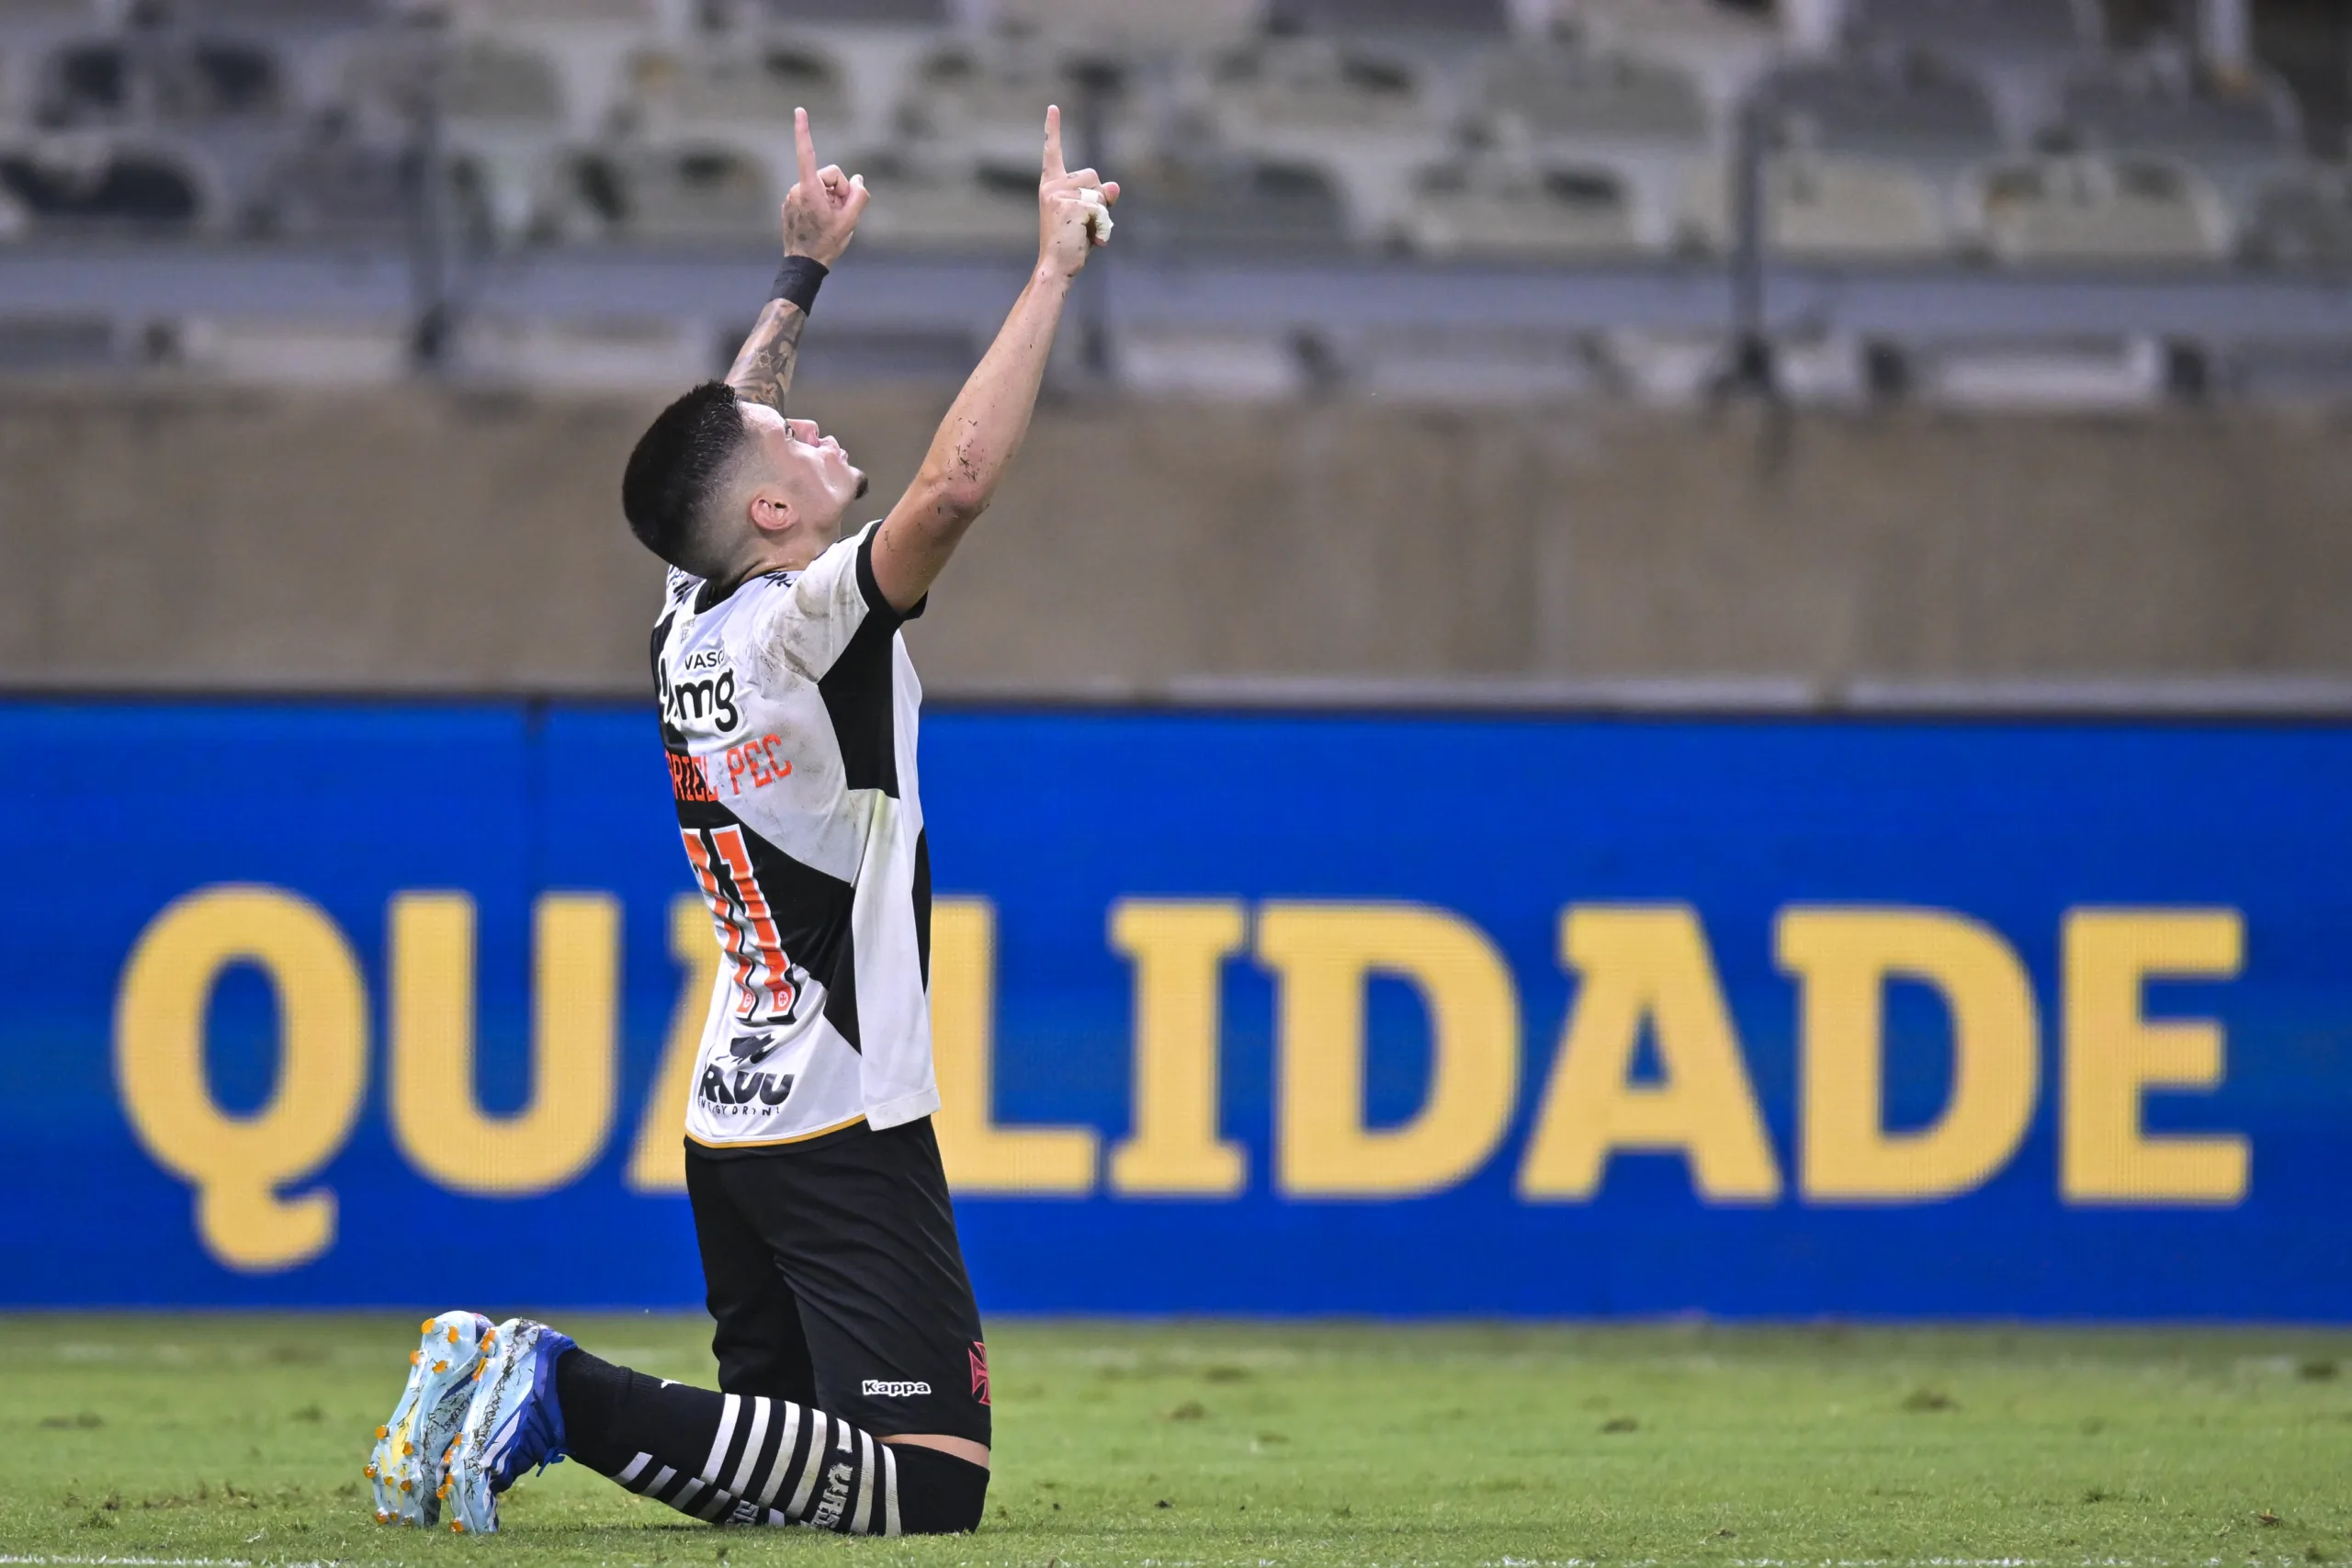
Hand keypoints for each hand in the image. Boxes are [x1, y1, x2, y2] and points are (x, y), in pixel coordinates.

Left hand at [782, 107, 867, 265]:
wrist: (804, 264)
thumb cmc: (827, 243)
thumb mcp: (851, 220)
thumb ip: (859, 196)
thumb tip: (858, 181)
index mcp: (810, 189)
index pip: (806, 153)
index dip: (803, 131)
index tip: (799, 110)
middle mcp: (797, 188)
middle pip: (829, 175)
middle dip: (839, 190)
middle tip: (841, 213)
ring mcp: (792, 196)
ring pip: (821, 186)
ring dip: (830, 198)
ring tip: (829, 220)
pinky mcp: (790, 204)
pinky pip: (811, 195)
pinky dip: (820, 204)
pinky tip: (819, 223)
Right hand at [1037, 104, 1117, 279]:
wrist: (1057, 265)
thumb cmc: (1071, 242)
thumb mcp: (1089, 216)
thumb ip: (1101, 198)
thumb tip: (1114, 185)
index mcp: (1051, 185)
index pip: (1052, 152)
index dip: (1053, 130)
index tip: (1053, 108)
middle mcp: (1052, 186)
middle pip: (1093, 175)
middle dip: (1099, 199)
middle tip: (1085, 224)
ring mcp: (1059, 195)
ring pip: (1099, 192)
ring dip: (1102, 213)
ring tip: (1086, 232)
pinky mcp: (1071, 206)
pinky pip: (1101, 208)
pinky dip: (1103, 225)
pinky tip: (1091, 239)